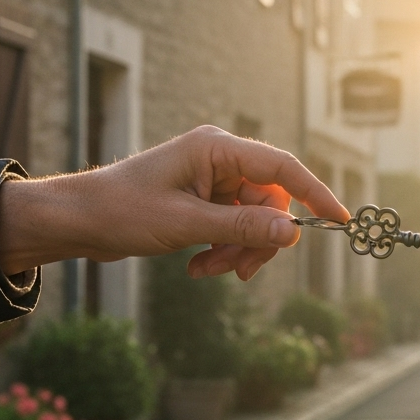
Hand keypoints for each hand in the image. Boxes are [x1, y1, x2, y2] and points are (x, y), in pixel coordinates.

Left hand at [0, 126, 348, 280]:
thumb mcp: (187, 224)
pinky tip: (198, 266)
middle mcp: (219, 158)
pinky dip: (222, 250)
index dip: (315, 193)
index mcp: (216, 148)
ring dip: (238, 250)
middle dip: (258, 240)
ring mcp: (211, 180)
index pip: (282, 168)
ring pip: (253, 220)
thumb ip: (243, 226)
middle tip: (241, 271)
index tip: (341, 220)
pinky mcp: (202, 200)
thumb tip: (292, 232)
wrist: (78, 221)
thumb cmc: (123, 210)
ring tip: (208, 270)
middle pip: (270, 202)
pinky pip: (232, 227)